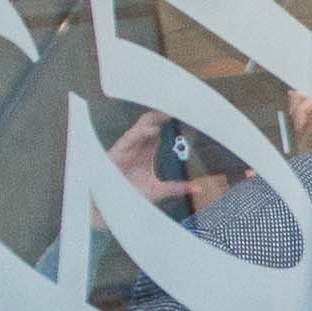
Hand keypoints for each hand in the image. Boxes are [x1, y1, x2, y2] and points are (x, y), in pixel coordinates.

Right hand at [109, 111, 231, 211]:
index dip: (170, 119)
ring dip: (154, 119)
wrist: (113, 205)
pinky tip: (153, 130)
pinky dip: (141, 133)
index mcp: (148, 149)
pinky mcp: (118, 151)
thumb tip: (198, 189)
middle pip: (151, 122)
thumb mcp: (159, 190)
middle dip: (163, 113)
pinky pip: (130, 137)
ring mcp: (128, 146)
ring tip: (168, 113)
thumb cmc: (131, 193)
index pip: (160, 128)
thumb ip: (177, 188)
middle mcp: (139, 144)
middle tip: (178, 105)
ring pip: (141, 126)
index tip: (186, 112)